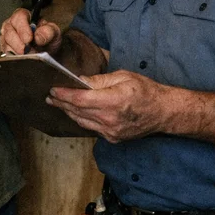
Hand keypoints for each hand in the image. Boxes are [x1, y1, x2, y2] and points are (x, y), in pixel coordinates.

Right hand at [0, 8, 61, 54]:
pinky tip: (23, 59)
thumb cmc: (47, 37)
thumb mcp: (53, 32)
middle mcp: (11, 25)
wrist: (46, 49)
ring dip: (17, 53)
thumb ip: (48, 31)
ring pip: (6, 45)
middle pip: (9, 33)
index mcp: (23, 16)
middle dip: (19, 44)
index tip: (29, 39)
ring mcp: (6, 37)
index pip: (19, 18)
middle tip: (28, 51)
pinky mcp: (4, 49)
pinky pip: (5, 55)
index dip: (23, 29)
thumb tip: (38, 36)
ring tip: (29, 56)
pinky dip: (14, 58)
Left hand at [46, 70, 169, 142]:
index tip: (53, 89)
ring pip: (82, 122)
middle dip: (61, 103)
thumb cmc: (146, 91)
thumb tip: (80, 81)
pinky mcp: (112, 138)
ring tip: (58, 103)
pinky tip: (76, 112)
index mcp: (113, 101)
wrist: (163, 112)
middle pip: (77, 111)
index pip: (80, 100)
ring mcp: (111, 131)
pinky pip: (91, 128)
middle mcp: (110, 119)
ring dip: (68, 112)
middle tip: (50, 96)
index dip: (64, 95)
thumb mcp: (123, 77)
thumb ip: (99, 80)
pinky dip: (81, 119)